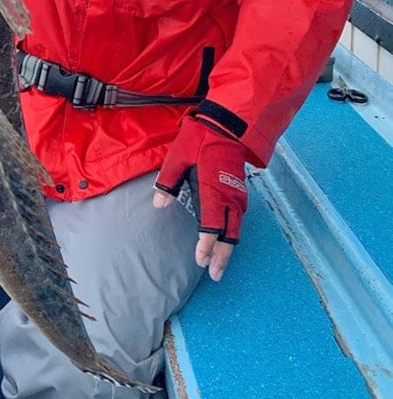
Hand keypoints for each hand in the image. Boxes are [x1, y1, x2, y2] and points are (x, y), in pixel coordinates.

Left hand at [152, 114, 247, 281]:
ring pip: (236, 228)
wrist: (228, 123)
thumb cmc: (201, 138)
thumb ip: (168, 182)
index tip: (201, 262)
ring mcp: (237, 194)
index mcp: (213, 190)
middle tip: (215, 275)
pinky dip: (233, 232)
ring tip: (221, 264)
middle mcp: (230, 196)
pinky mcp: (240, 190)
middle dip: (222, 256)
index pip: (212, 225)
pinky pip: (239, 218)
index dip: (207, 245)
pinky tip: (227, 240)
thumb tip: (158, 205)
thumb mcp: (178, 156)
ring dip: (229, 247)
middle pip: (229, 234)